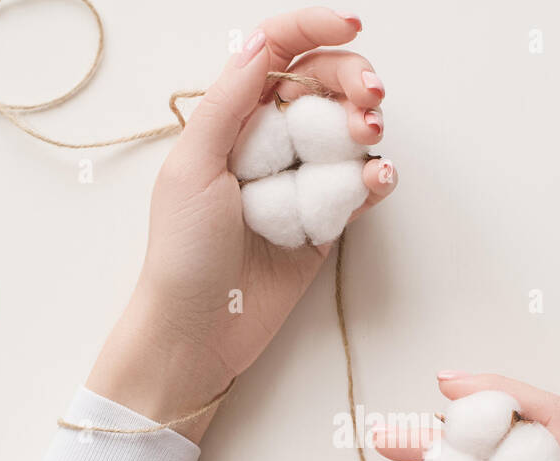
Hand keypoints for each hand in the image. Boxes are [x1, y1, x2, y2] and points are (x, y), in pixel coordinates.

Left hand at [86, 8, 396, 442]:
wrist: (196, 331)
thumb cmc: (182, 254)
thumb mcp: (193, 166)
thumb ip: (228, 102)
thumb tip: (258, 43)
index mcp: (231, 120)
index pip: (277, 53)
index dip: (314, 29)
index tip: (350, 27)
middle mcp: (267, 144)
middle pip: (322, 85)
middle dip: (352, 79)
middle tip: (369, 98)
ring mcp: (298, 183)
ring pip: (347, 134)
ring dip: (366, 126)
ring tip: (366, 140)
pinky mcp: (323, 224)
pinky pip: (358, 187)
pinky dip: (375, 178)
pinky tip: (378, 179)